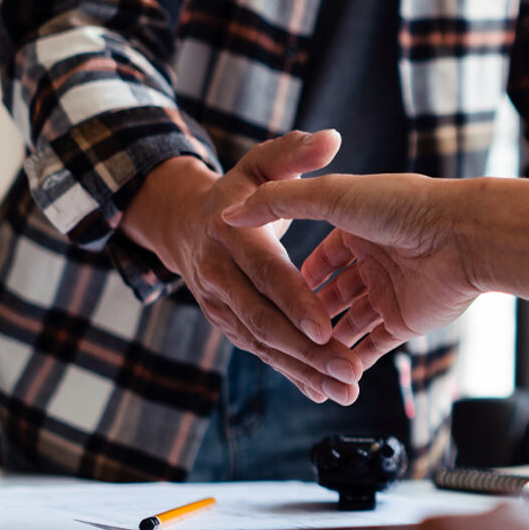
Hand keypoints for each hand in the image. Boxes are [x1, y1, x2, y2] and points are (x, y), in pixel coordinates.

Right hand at [123, 130, 361, 403]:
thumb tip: (330, 138)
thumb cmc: (238, 190)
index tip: (326, 327)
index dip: (296, 302)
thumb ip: (294, 153)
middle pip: (264, 321)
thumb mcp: (260, 165)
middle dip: (306, 350)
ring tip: (344, 389)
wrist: (183, 223)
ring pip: (264, 345)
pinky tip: (321, 391)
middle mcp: (220, 275)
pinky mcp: (230, 324)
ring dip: (304, 370)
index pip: (269, 274)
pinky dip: (292, 374)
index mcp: (232, 235)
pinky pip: (262, 353)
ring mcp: (221, 306)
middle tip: (346, 372)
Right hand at [222, 173, 484, 371]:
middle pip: (330, 295)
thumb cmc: (402, 207)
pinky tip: (324, 372)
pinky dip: (350, 360)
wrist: (462, 235)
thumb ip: (281, 201)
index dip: (291, 277)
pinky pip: (372, 346)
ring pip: (348, 324)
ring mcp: (390, 293)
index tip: (262, 293)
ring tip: (294, 357)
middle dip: (305, 316)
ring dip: (324, 342)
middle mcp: (375, 261)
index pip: (318, 257)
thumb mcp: (333, 195)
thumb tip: (230, 213)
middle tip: (273, 334)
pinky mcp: (405, 322)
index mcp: (359, 229)